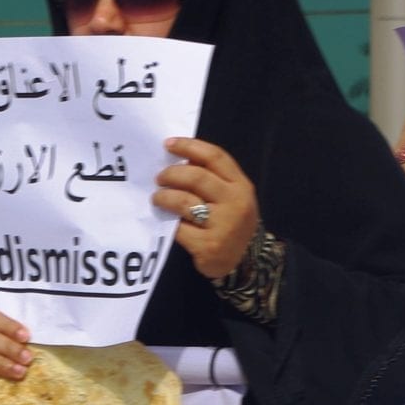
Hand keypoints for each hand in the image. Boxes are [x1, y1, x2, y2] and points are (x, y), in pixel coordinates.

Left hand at [155, 137, 259, 278]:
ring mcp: (224, 225)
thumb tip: (179, 160)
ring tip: (157, 199)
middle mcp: (235, 202)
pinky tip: (167, 222)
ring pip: (184, 202)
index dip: (189, 147)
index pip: (214, 157)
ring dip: (164, 197)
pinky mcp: (209, 246)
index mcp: (241, 185)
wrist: (247, 261)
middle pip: (196, 177)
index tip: (168, 144)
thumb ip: (212, 177)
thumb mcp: (231, 196)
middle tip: (159, 178)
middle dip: (171, 174)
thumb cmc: (231, 221)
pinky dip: (169, 223)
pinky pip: (180, 228)